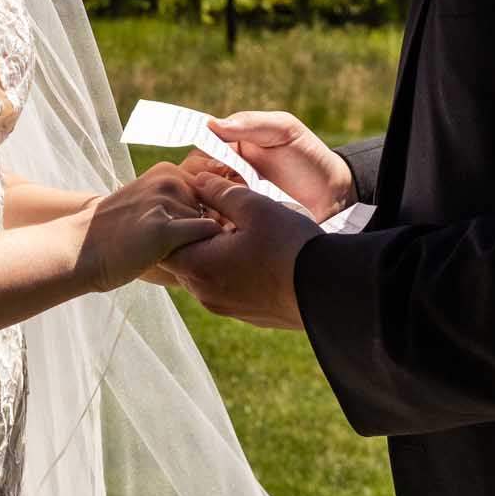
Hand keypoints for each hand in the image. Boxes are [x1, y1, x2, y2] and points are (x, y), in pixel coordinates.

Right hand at [70, 162, 222, 293]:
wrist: (80, 250)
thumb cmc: (119, 236)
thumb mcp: (150, 207)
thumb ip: (184, 206)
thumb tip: (228, 223)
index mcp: (168, 171)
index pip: (214, 190)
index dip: (218, 214)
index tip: (212, 234)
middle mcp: (170, 180)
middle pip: (218, 208)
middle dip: (214, 230)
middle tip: (192, 249)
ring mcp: (166, 201)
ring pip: (213, 225)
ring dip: (206, 243)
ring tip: (180, 256)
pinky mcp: (164, 228)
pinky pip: (205, 237)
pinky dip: (205, 251)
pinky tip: (183, 261)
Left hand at [164, 173, 320, 329]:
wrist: (330, 291)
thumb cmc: (289, 246)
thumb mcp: (254, 207)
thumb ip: (220, 192)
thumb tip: (199, 181)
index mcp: (199, 267)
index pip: (164, 245)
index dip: (174, 221)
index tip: (191, 204)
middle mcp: (205, 293)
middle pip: (183, 259)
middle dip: (194, 236)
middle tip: (214, 212)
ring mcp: (226, 307)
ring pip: (205, 273)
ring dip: (214, 252)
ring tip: (238, 230)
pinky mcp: (247, 314)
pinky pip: (226, 288)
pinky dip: (231, 269)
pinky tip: (255, 253)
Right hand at [181, 110, 354, 220]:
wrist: (334, 195)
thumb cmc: (309, 156)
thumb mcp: (284, 130)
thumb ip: (250, 123)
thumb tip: (211, 124)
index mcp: (229, 148)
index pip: (198, 153)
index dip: (198, 162)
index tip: (212, 169)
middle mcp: (224, 176)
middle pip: (193, 183)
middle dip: (196, 190)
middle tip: (217, 197)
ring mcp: (230, 202)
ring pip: (200, 207)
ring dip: (202, 212)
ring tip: (218, 217)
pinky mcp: (240, 226)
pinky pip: (217, 228)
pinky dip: (215, 229)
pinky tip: (224, 232)